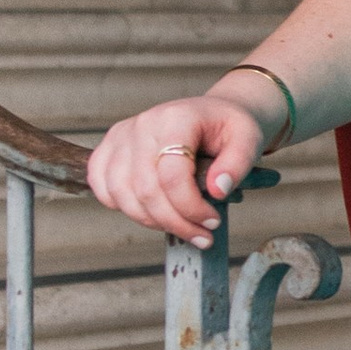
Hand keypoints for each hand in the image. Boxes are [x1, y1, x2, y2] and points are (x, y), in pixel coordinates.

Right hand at [85, 90, 271, 246]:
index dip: (191, 208)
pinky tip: (150, 212)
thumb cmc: (228, 127)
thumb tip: (217, 190)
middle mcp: (142, 125)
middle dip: (174, 222)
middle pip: (145, 189)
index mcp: (175, 119)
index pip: (172, 175)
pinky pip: (101, 185)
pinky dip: (121, 206)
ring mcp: (121, 135)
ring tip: (180, 226)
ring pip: (120, 193)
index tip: (212, 222)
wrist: (213, 114)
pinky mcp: (110, 147)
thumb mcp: (248, 140)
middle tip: (201, 235)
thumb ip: (237, 164)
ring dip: (150, 221)